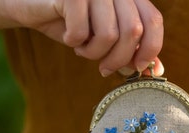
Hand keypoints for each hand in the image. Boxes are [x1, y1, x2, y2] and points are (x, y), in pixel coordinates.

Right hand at [0, 0, 163, 75]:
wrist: (32, 6)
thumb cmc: (73, 23)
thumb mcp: (105, 40)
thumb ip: (131, 52)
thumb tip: (155, 70)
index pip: (154, 21)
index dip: (150, 48)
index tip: (137, 67)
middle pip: (133, 32)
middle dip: (118, 59)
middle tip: (103, 68)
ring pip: (109, 34)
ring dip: (93, 52)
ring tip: (82, 48)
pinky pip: (81, 30)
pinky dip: (73, 41)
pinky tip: (68, 35)